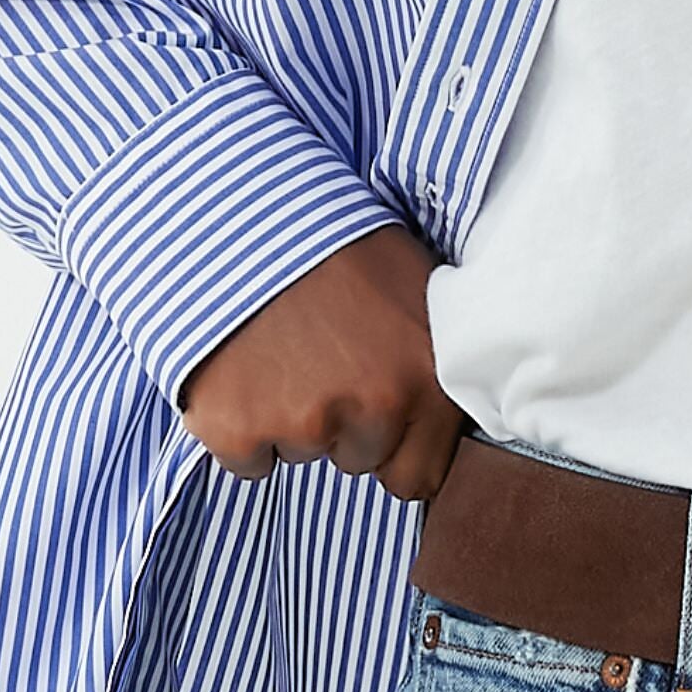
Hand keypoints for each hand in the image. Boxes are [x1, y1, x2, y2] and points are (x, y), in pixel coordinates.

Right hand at [177, 223, 470, 502]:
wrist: (247, 213)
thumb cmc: (339, 244)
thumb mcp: (418, 288)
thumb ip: (435, 361)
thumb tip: (454, 406)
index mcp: (429, 381)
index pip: (420, 477)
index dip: (396, 447)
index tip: (378, 412)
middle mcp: (375, 411)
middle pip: (359, 461)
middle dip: (343, 424)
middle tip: (322, 358)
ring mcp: (304, 423)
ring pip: (302, 454)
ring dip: (291, 419)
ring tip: (282, 349)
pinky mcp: (237, 428)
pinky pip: (247, 460)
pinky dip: (239, 424)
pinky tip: (244, 368)